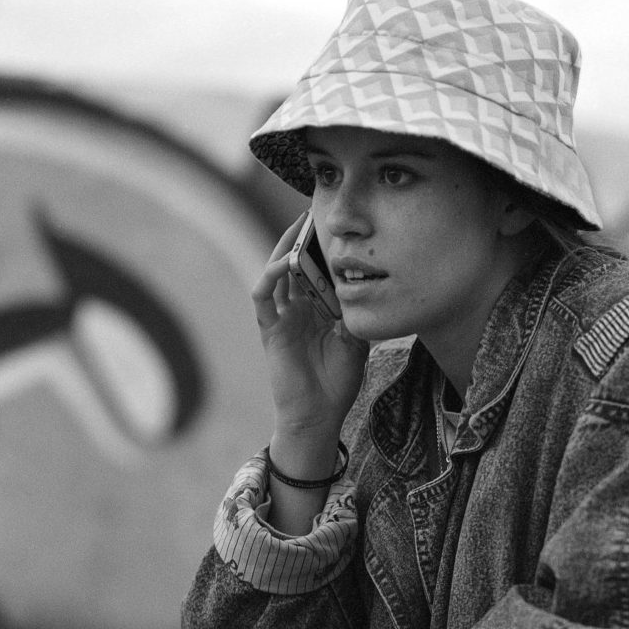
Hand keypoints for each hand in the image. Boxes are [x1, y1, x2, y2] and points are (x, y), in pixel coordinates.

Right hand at [251, 212, 369, 438]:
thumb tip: (364, 283)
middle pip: (295, 265)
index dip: (322, 249)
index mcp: (316, 310)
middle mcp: (296, 309)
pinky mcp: (270, 330)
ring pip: (277, 273)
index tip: (335, 225)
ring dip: (285, 249)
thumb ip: (354, 313)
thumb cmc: (337, 382)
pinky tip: (283, 261)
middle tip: (314, 212)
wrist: (319, 415)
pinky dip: (270, 277)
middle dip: (303, 239)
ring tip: (299, 226)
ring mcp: (281, 318)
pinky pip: (263, 297)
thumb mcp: (355, 341)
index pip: (316, 271)